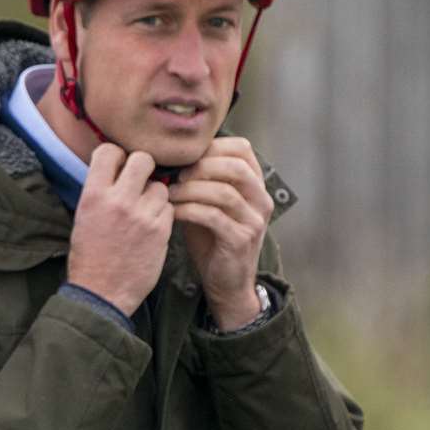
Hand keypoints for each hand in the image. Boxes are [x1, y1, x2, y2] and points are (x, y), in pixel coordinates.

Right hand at [66, 143, 173, 316]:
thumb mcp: (84, 217)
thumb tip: (116, 169)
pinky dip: (162, 215)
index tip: (118, 166)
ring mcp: (142, 215)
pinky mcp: (160, 231)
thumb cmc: (89, 256)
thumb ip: (100, 191)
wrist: (101, 293)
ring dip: (154, 194)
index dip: (117, 156)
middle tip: (139, 181)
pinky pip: (168, 208)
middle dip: (143, 167)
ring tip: (143, 211)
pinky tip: (151, 227)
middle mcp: (118, 200)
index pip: (109, 151)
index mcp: (93, 195)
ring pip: (160, 186)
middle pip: (143, 159)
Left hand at [168, 137, 272, 329]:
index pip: (241, 149)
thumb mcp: (208, 203)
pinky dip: (188, 210)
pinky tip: (172, 212)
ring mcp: (253, 220)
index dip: (211, 147)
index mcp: (255, 184)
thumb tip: (169, 156)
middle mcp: (261, 199)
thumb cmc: (211, 238)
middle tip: (176, 175)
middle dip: (200, 166)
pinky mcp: (240, 240)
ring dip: (190, 189)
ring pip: (224, 191)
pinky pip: (213, 216)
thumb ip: (199, 180)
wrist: (226, 282)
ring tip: (169, 193)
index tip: (185, 157)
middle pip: (236, 166)